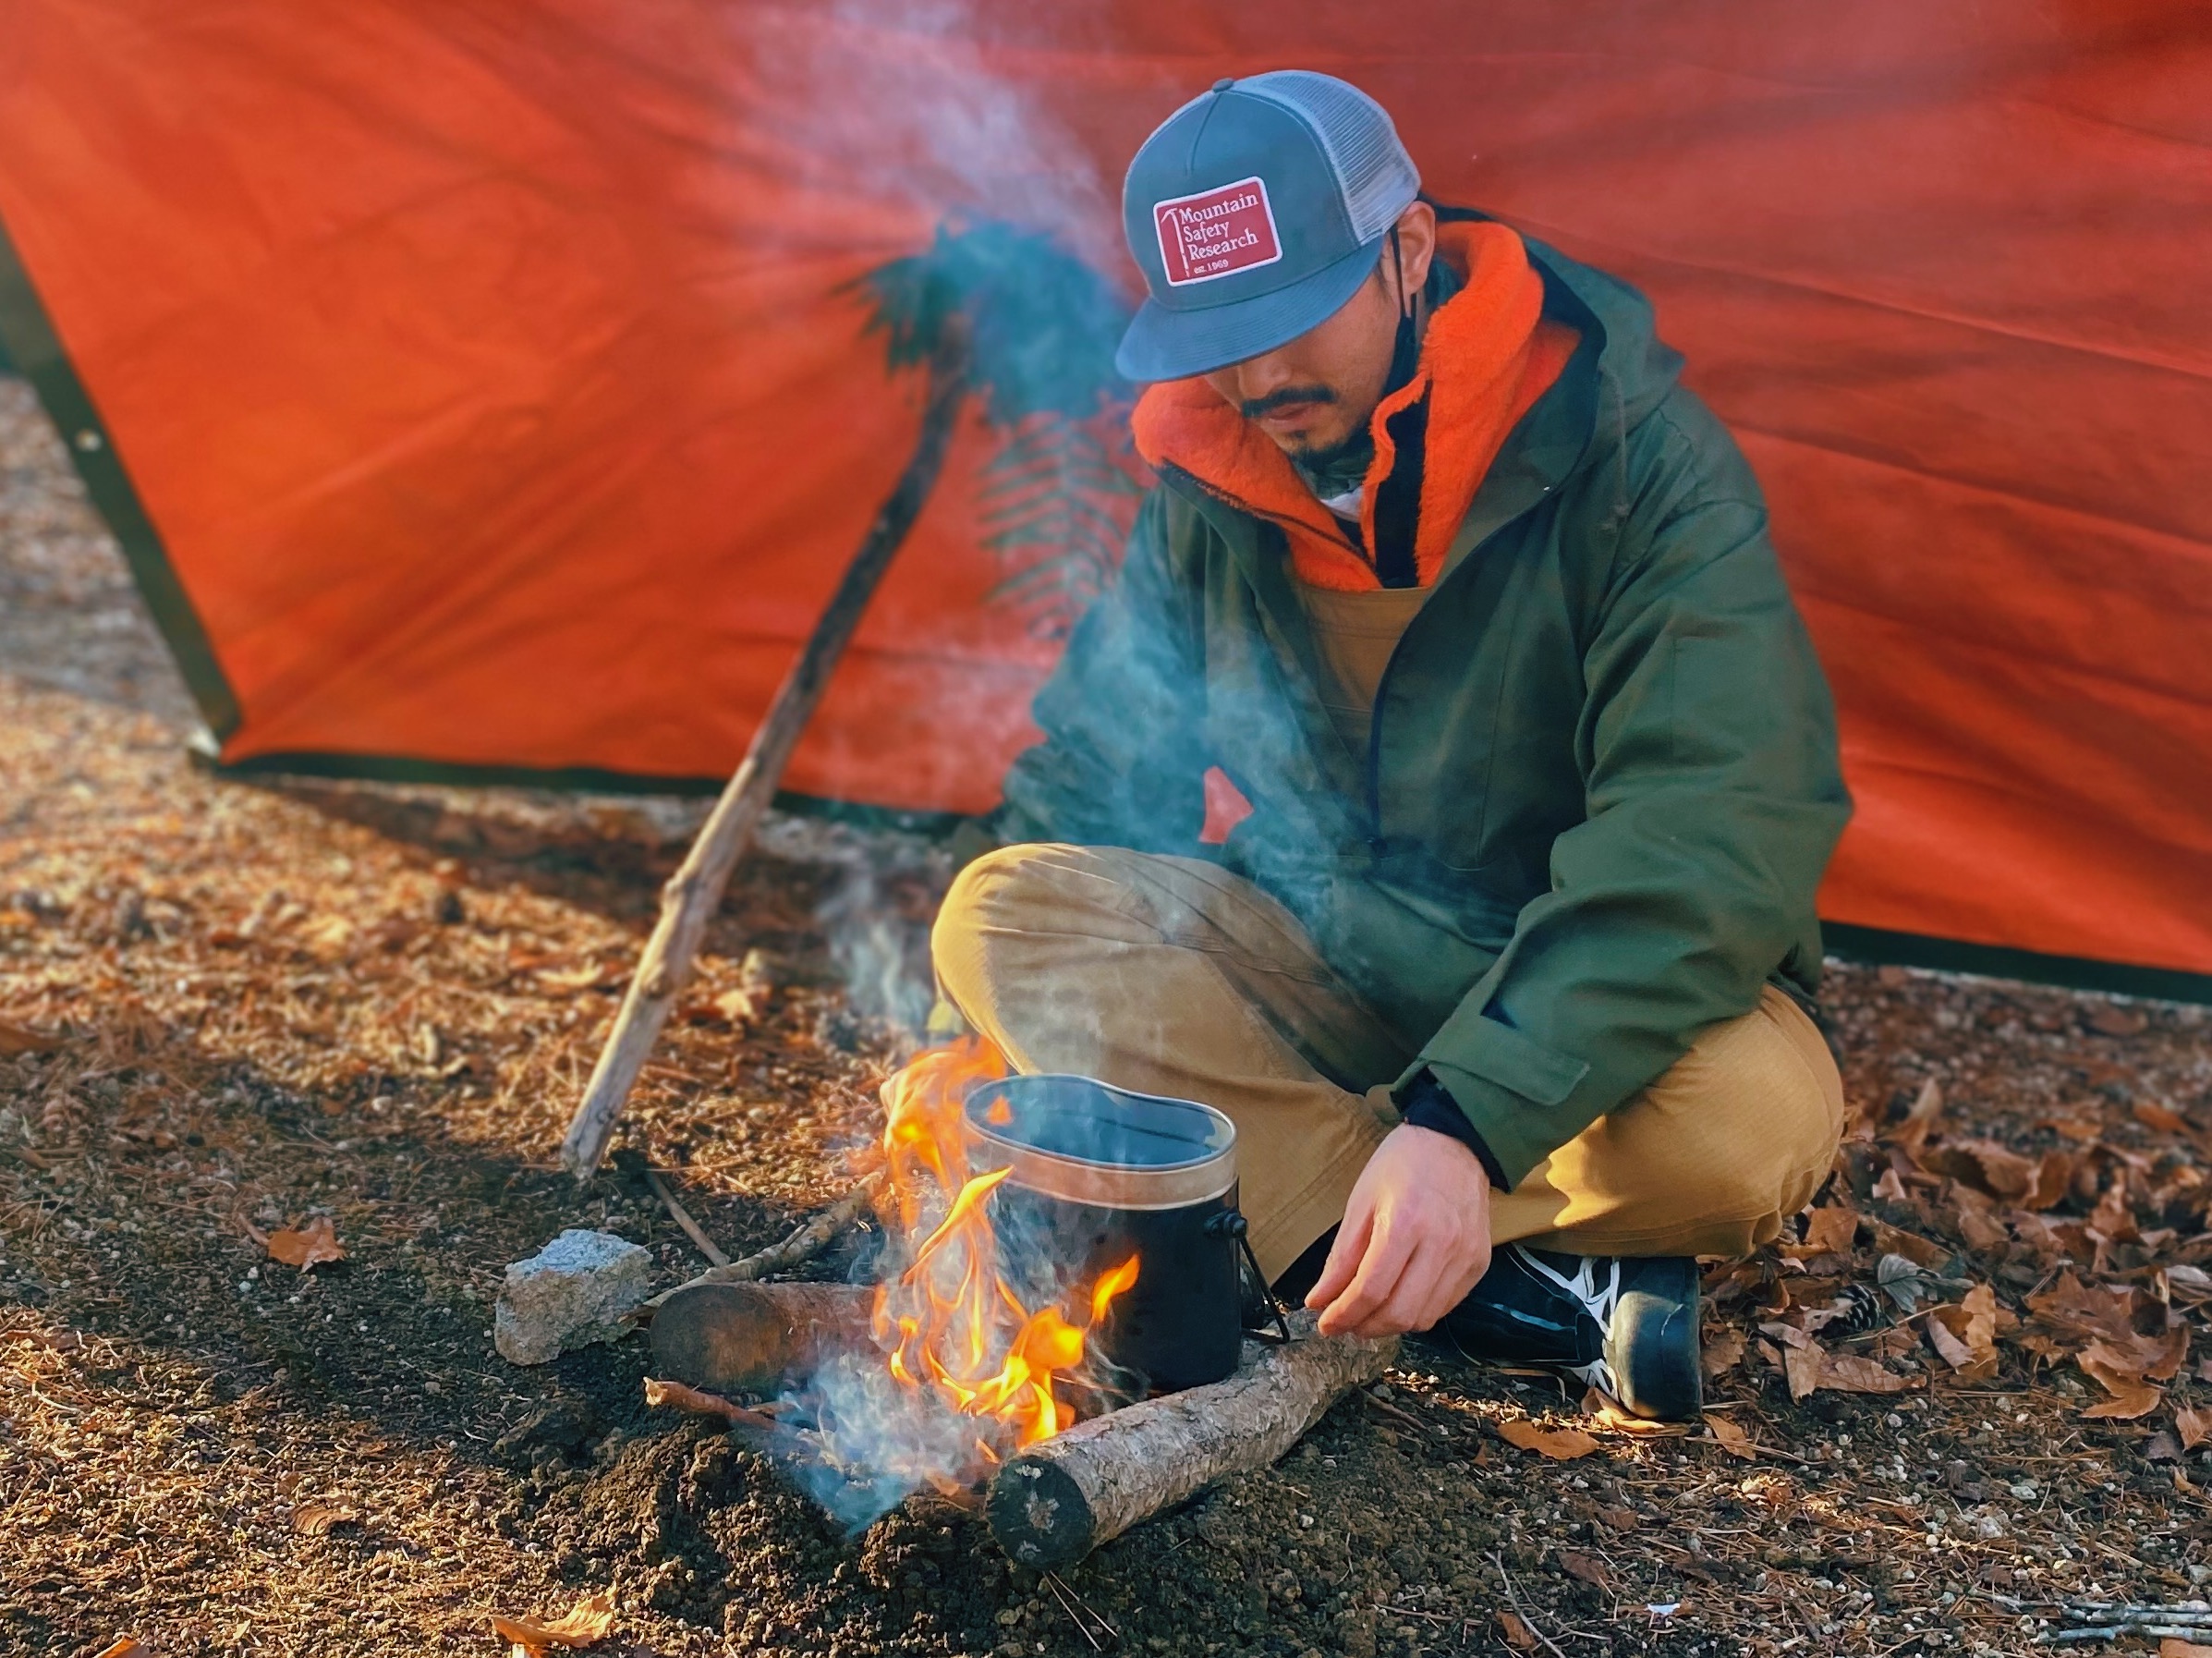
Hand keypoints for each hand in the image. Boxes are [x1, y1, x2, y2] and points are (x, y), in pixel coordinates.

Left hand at [1306, 1123, 1492, 1338]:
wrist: (1455, 1142)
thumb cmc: (1402, 1165)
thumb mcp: (1361, 1202)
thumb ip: (1342, 1256)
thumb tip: (1321, 1300)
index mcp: (1405, 1223)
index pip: (1371, 1289)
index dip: (1344, 1314)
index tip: (1325, 1323)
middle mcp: (1441, 1244)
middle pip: (1400, 1312)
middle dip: (1365, 1327)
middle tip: (1345, 1323)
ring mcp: (1465, 1256)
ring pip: (1424, 1317)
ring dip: (1391, 1325)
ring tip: (1369, 1314)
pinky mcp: (1479, 1264)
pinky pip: (1445, 1306)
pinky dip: (1417, 1312)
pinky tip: (1399, 1299)